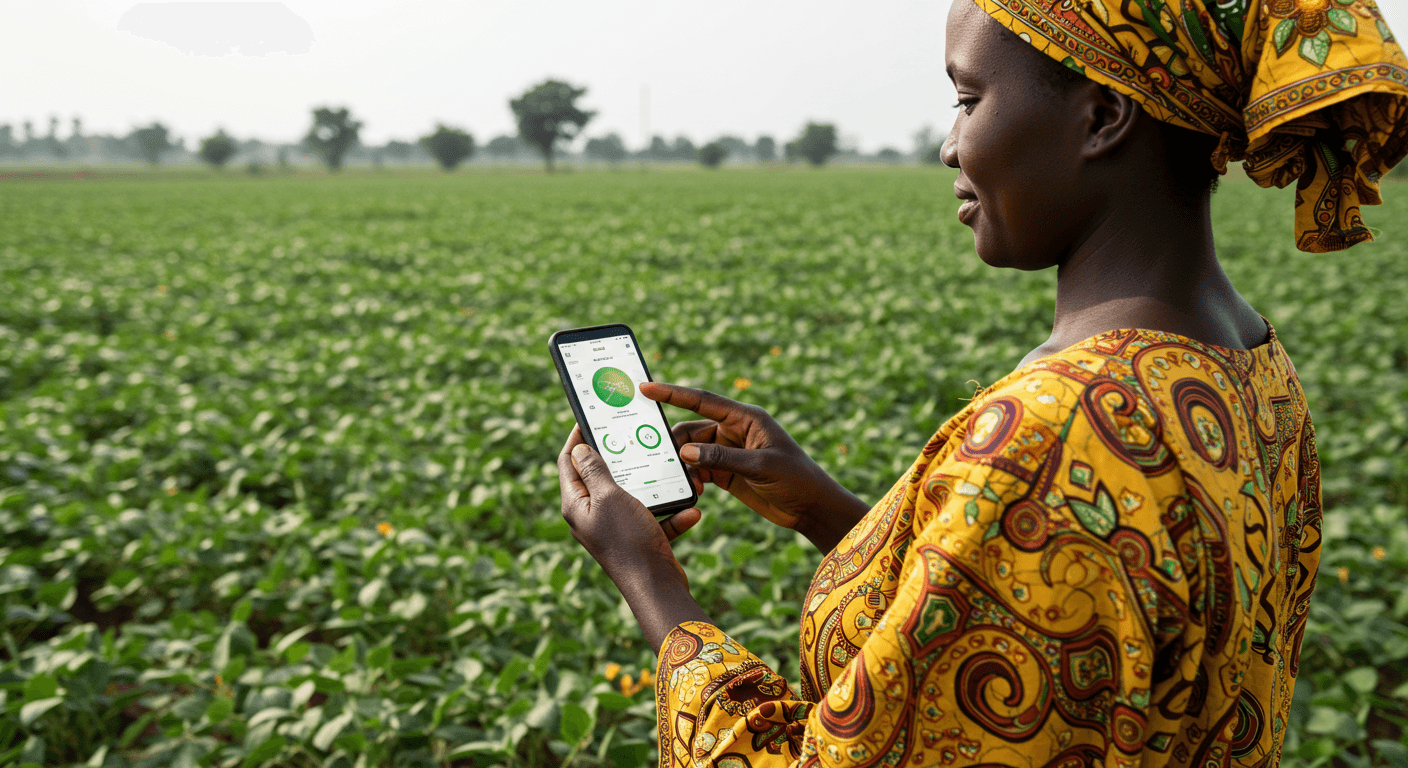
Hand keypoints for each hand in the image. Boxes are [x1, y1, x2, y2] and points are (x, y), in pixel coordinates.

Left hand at [557, 426, 709, 651]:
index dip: (577, 438)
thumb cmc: (628, 541)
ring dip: (656, 486)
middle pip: (602, 477)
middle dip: (623, 458)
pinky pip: (657, 519)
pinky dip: (673, 514)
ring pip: (635, 496)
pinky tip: (691, 510)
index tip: (590, 417)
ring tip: (673, 471)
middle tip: (637, 437)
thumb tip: (579, 448)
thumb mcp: (609, 497)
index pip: (568, 463)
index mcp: (576, 505)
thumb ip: (594, 470)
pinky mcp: (639, 540)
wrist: (655, 588)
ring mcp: (616, 529)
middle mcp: (592, 516)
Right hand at [640, 382, 870, 552]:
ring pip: (692, 452)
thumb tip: (685, 452)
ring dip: (683, 465)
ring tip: (683, 482)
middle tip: (660, 459)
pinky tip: (692, 491)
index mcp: (746, 418)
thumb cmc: (795, 479)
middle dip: (675, 443)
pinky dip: (691, 478)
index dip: (673, 393)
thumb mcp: (760, 466)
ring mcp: (729, 452)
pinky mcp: (726, 473)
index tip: (646, 388)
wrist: (811, 508)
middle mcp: (734, 431)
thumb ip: (722, 459)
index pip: (703, 400)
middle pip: (692, 430)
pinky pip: (699, 469)